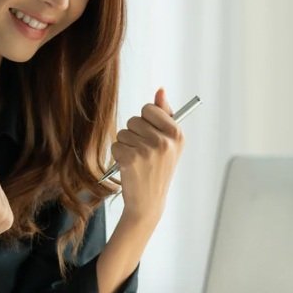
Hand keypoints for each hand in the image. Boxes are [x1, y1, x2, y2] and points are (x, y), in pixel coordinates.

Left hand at [110, 89, 184, 223]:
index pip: (149, 108)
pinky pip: (116, 145)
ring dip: (126, 145)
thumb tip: (160, 90)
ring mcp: (148, 150)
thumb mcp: (169, 143)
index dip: (145, 121)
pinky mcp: (131, 158)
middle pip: (134, 119)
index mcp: (177, 133)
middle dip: (134, 134)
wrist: (148, 202)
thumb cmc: (158, 170)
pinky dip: (118, 156)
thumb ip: (164, 114)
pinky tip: (129, 168)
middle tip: (144, 154)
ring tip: (137, 161)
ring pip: (123, 132)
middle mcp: (165, 140)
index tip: (151, 137)